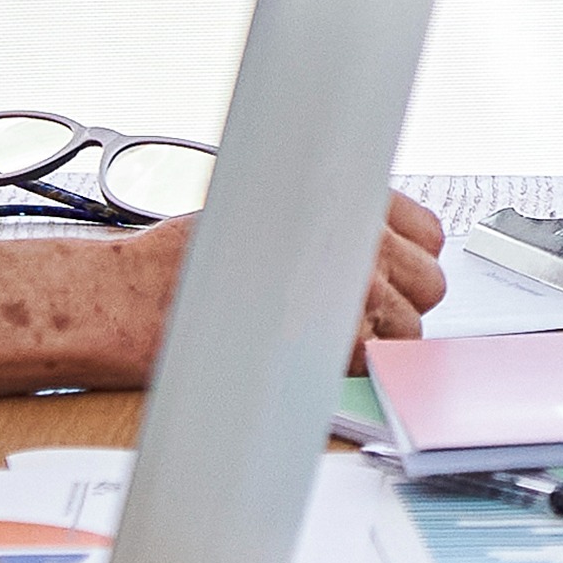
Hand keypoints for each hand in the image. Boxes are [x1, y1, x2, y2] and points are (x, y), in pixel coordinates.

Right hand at [73, 188, 455, 382]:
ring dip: (381, 338)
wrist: (134, 300)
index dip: (408, 257)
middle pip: (429, 282)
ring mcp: (351, 292)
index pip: (427, 232)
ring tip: (328, 337)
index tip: (386, 271)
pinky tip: (314, 357)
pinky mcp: (335, 345)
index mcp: (338, 197)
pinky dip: (356, 366)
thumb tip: (372, 248)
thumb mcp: (259, 209)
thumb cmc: (181, 262)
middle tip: (353, 311)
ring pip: (411, 329)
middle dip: (401, 300)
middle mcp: (355, 238)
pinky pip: (377, 363)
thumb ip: (321, 222)